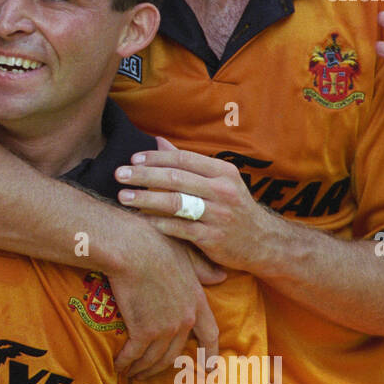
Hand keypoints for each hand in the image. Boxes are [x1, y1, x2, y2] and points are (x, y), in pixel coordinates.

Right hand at [107, 229, 219, 379]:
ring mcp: (164, 328)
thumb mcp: (185, 255)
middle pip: (175, 354)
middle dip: (160, 367)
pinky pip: (134, 355)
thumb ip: (202, 269)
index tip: (209, 369)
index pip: (210, 334)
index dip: (211, 354)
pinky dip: (126, 362)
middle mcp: (184, 319)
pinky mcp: (142, 331)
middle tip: (148, 372)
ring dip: (141, 369)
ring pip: (154, 359)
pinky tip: (119, 364)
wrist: (129, 249)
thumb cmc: (155, 244)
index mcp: (196, 301)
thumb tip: (221, 276)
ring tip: (131, 372)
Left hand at [113, 137, 279, 273]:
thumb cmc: (234, 208)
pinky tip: (140, 221)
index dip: (156, 158)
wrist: (264, 242)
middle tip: (119, 174)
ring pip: (175, 203)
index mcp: (223, 173)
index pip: (183, 159)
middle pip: (175, 178)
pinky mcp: (213, 238)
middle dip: (144, 175)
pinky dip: (158, 224)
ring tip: (123, 197)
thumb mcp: (220, 181)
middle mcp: (222, 191)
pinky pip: (179, 229)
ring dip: (145, 198)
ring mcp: (218, 215)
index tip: (133, 159)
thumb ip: (189, 163)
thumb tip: (158, 140)